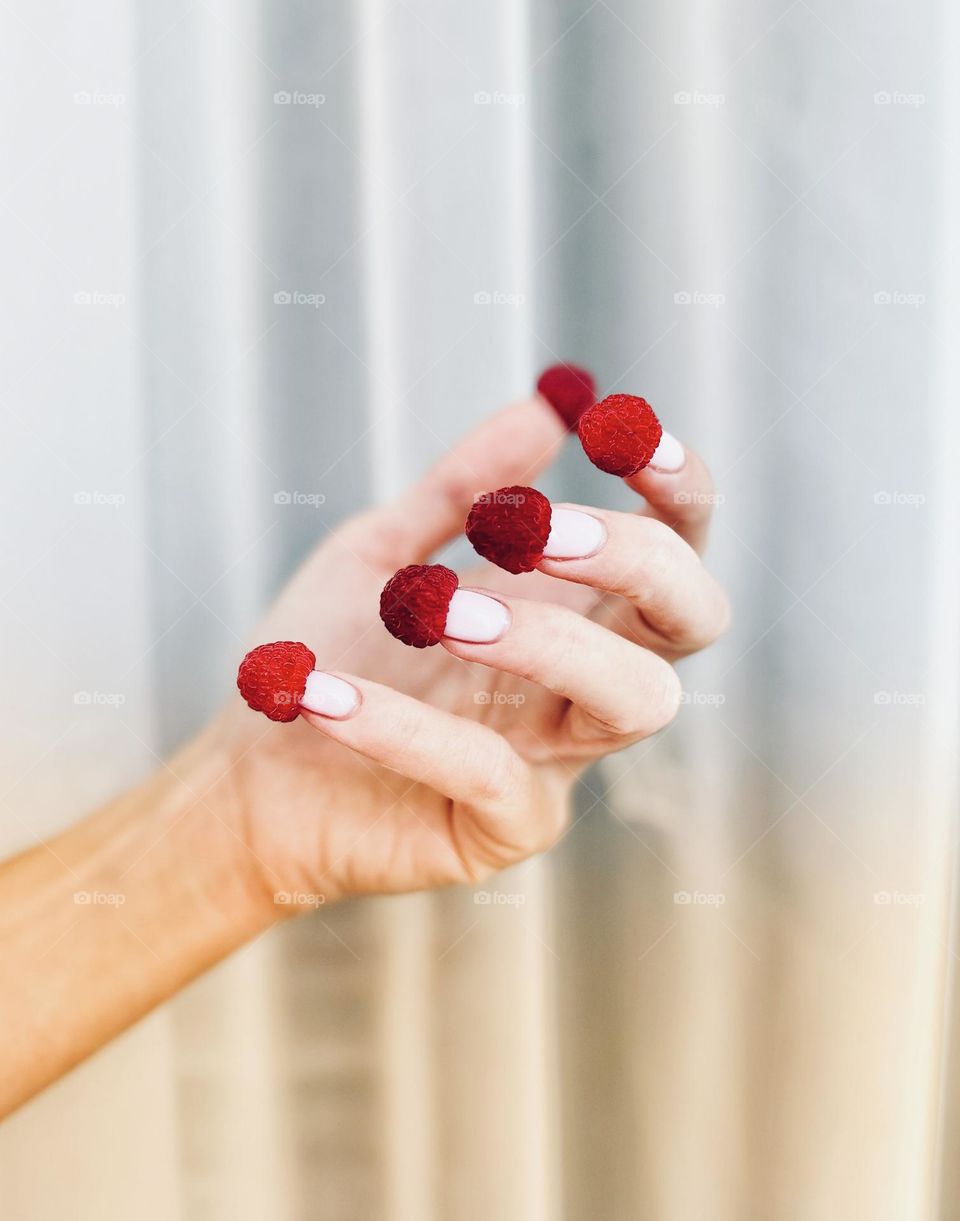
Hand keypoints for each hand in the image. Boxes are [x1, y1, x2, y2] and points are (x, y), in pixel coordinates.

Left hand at [202, 394, 728, 910]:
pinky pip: (491, 775)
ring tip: (433, 608)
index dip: (677, 489)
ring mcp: (557, 761)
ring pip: (632, 700)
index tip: (617, 424)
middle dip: (634, 557)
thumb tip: (544, 407)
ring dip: (546, 639)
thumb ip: (456, 490)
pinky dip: (405, 725)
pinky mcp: (505, 830)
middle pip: (690, 619)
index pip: (674, 547)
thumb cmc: (333, 653)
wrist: (255, 773)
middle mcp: (582, 683)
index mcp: (570, 610)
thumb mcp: (381, 553)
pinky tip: (322, 690)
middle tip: (534, 529)